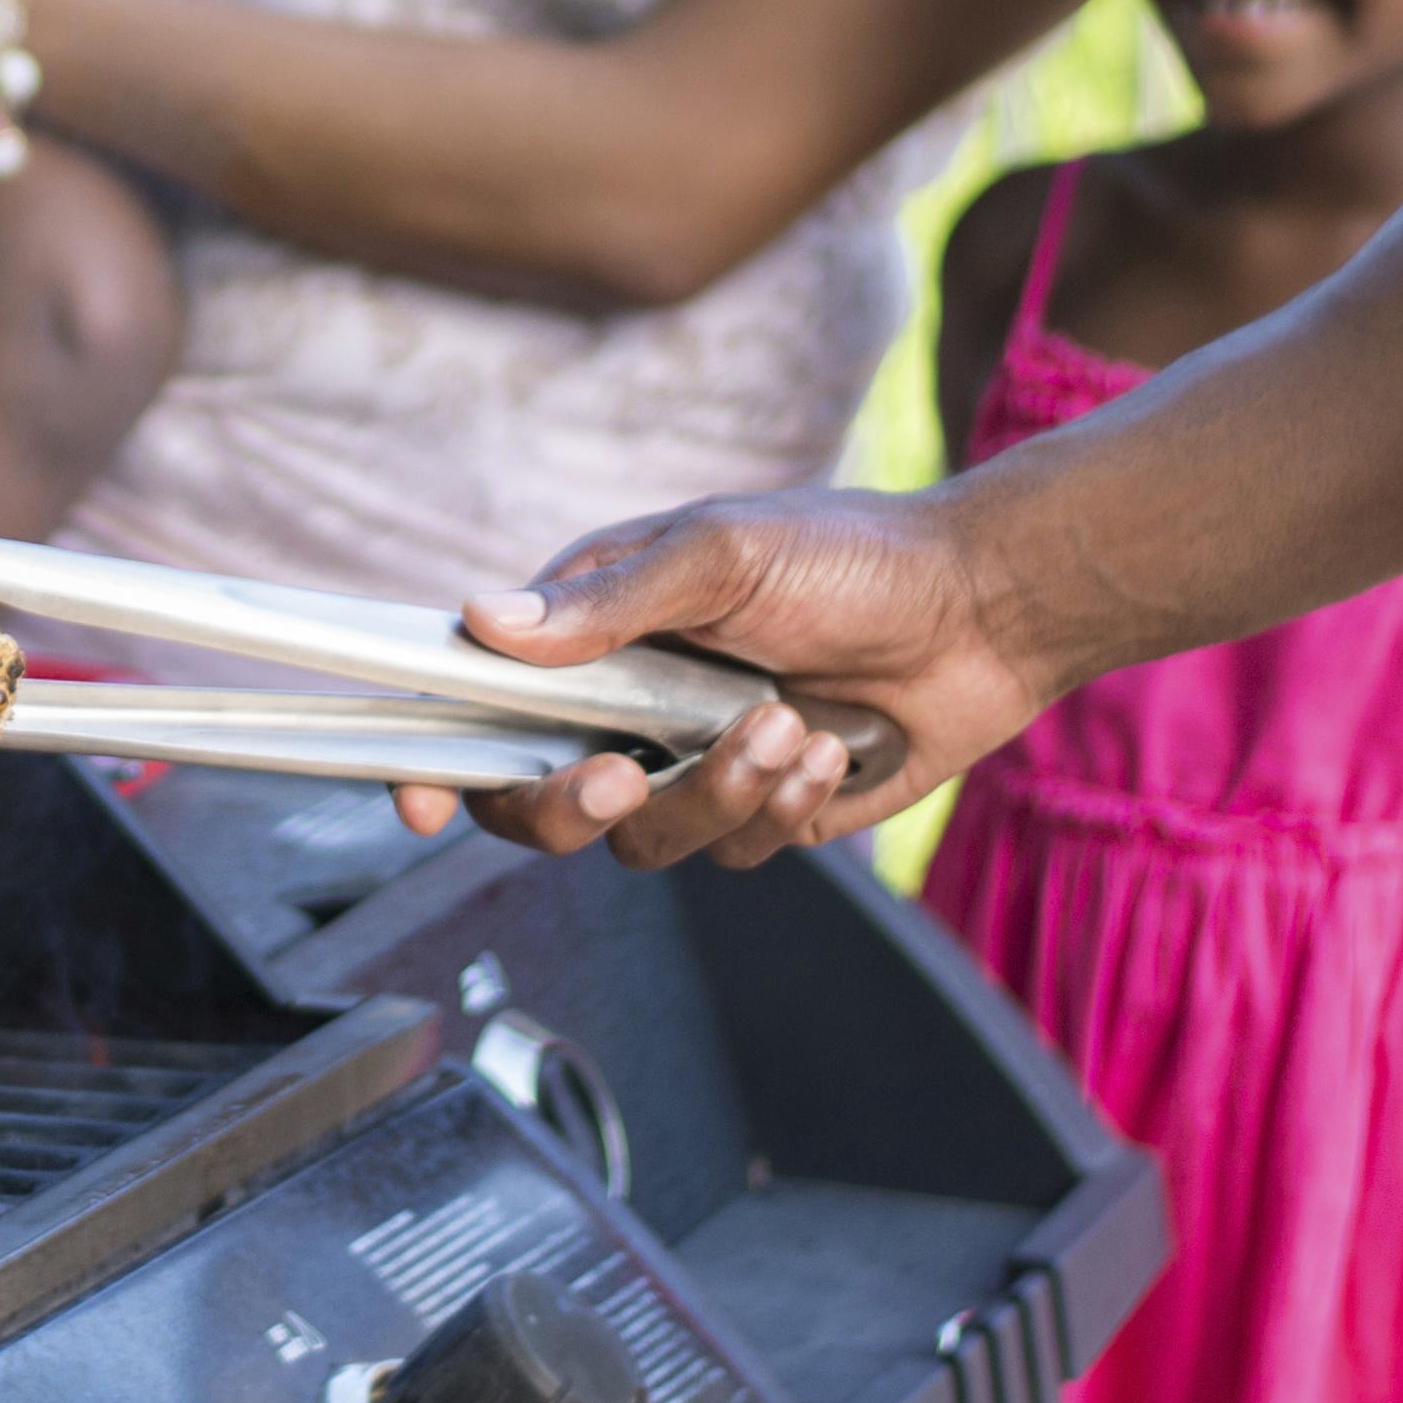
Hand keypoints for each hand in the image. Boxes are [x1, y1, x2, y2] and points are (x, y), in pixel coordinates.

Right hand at [439, 485, 1070, 869]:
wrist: (981, 609)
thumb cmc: (850, 553)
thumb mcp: (723, 551)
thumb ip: (607, 598)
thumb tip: (484, 620)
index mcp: (592, 632)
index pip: (478, 705)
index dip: (433, 761)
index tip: (421, 799)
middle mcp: (627, 706)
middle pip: (538, 803)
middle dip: (573, 804)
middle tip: (626, 774)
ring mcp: (691, 765)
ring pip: (642, 843)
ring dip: (716, 791)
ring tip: (787, 724)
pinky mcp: (761, 813)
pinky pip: (732, 851)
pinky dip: (781, 805)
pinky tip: (830, 747)